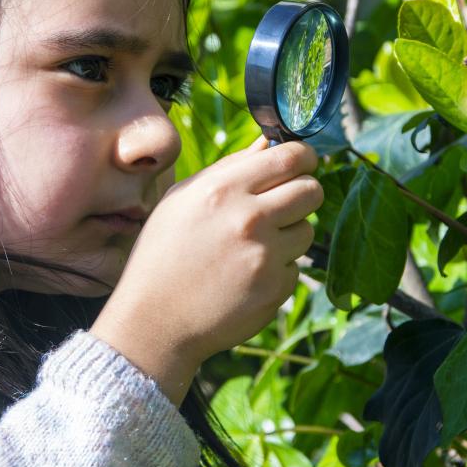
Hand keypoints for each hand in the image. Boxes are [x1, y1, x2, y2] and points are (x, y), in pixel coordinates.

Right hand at [90, 137, 322, 404]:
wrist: (155, 321)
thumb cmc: (162, 253)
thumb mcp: (182, 199)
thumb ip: (228, 169)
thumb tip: (267, 145)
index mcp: (223, 189)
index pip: (291, 156)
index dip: (303, 156)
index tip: (302, 162)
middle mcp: (249, 219)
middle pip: (311, 190)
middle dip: (303, 192)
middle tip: (285, 202)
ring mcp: (266, 257)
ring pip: (307, 229)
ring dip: (289, 233)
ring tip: (253, 245)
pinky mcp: (276, 288)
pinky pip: (294, 266)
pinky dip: (277, 268)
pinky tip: (245, 275)